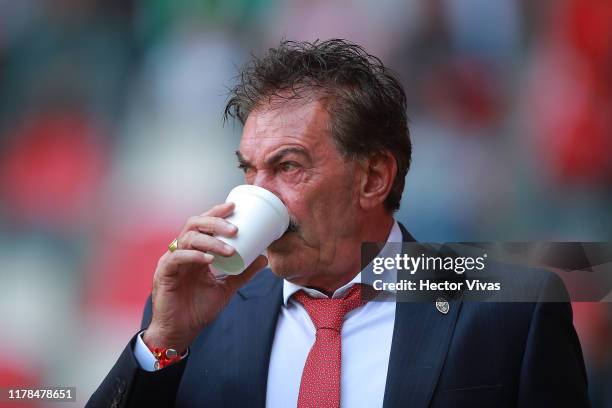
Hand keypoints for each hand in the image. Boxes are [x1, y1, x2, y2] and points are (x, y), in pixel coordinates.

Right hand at [143, 202, 267, 352]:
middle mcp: (181, 252)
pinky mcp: (163, 274)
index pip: (203, 224)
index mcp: (194, 251)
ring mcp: (171, 261)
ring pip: (187, 238)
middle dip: (215, 222)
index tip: (234, 207)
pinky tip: (209, 260)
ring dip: (210, 241)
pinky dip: (194, 256)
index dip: (216, 213)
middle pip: (194, 224)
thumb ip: (243, 273)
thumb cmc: (198, 309)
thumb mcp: (226, 288)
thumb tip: (263, 259)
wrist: (180, 332)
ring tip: (230, 248)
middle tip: (235, 229)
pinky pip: (177, 258)